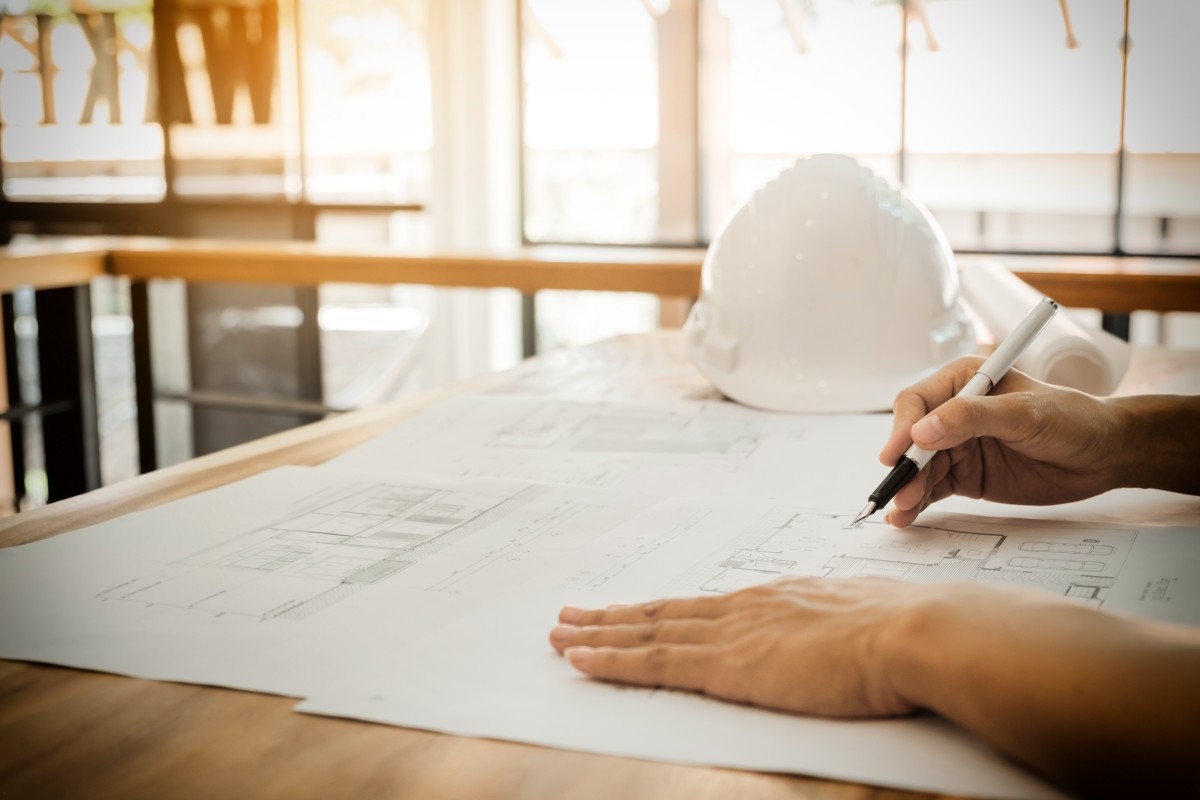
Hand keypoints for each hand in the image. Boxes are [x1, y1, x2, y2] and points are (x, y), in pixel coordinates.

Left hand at [552, 577, 1199, 795]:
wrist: (915, 632)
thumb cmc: (906, 631)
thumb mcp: (864, 620)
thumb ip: (838, 629)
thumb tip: (842, 639)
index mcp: (778, 599)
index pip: (706, 607)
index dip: (664, 611)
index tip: (635, 610)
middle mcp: (746, 608)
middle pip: (666, 612)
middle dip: (615, 617)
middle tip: (572, 615)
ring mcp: (735, 633)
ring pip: (648, 632)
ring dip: (600, 635)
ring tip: (561, 634)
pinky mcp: (730, 665)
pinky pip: (654, 661)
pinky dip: (611, 659)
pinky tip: (580, 659)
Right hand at [881, 356, 1124, 526]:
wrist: (1104, 455)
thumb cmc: (1072, 419)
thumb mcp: (1024, 413)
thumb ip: (971, 418)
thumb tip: (922, 431)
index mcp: (964, 381)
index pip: (917, 403)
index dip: (902, 429)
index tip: (898, 455)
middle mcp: (954, 413)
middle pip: (912, 440)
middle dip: (904, 466)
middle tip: (900, 492)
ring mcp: (958, 446)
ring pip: (920, 468)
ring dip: (908, 488)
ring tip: (901, 511)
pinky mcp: (966, 475)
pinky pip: (933, 488)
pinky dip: (919, 502)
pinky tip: (907, 516)